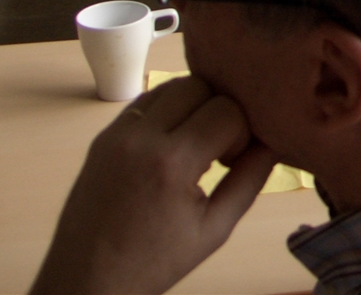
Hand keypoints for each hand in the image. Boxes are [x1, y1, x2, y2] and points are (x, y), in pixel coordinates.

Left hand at [28, 75, 276, 294]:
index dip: (241, 132)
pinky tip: (169, 144)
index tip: (232, 162)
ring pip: (171, 86)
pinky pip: (145, 101)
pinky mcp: (102, 136)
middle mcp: (141, 137)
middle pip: (199, 85)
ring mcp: (116, 133)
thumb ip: (250, 179)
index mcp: (172, 162)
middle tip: (217, 149)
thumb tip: (274, 141)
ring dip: (192, 105)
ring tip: (193, 143)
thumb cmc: (156, 262)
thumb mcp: (215, 229)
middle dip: (219, 110)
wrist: (86, 282)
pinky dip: (166, 111)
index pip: (227, 110)